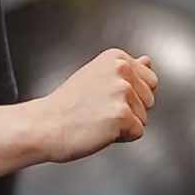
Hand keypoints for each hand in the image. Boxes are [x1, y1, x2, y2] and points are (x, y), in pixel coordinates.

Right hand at [36, 47, 157, 159]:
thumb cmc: (66, 106)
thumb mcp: (97, 75)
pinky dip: (121, 137)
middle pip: (150, 99)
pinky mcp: (123, 115)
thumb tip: (147, 62)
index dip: (130, 95)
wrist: (45, 126)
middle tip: (100, 109)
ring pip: (144, 117)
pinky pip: (137, 132)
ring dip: (125, 124)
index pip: (149, 79)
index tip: (105, 96)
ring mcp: (123, 92)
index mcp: (116, 58)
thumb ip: (126, 69)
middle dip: (130, 109)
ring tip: (98, 118)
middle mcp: (122, 70)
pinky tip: (101, 129)